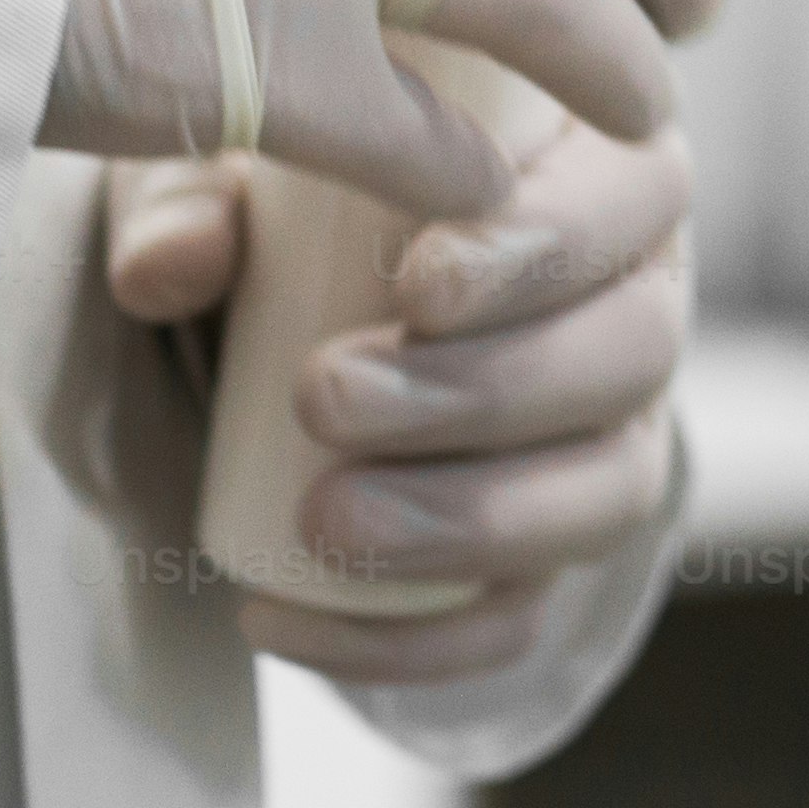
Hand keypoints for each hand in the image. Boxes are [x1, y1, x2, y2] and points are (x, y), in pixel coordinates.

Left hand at [96, 117, 695, 682]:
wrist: (294, 316)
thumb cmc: (296, 200)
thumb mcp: (232, 166)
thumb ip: (189, 192)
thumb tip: (164, 268)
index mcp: (605, 168)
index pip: (632, 195)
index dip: (548, 246)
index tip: (418, 285)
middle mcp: (644, 300)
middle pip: (633, 353)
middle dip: (483, 391)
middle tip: (327, 399)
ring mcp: (619, 436)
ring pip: (609, 495)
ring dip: (472, 521)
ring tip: (328, 522)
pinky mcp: (552, 551)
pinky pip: (524, 617)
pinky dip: (413, 641)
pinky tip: (290, 626)